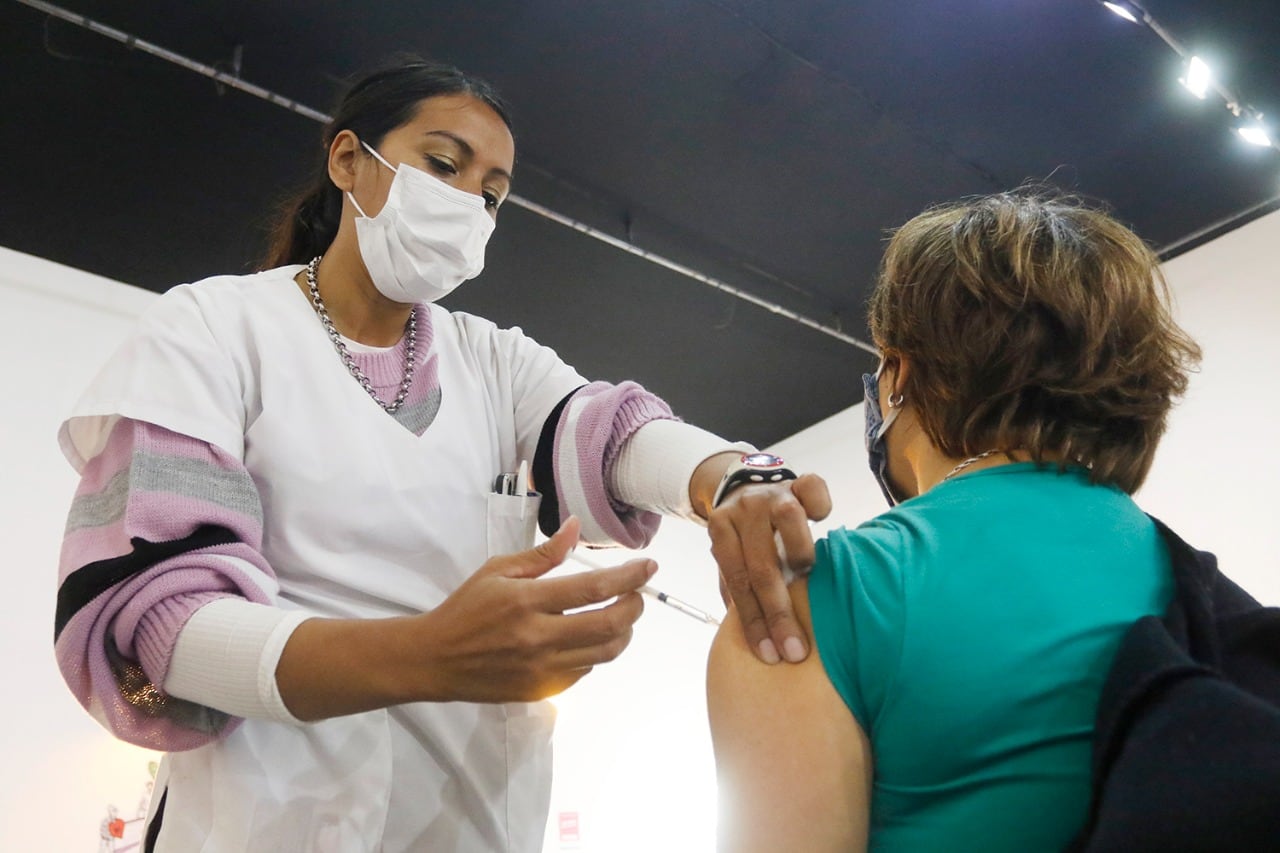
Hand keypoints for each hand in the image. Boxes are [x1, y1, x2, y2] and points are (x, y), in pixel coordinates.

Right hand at [411, 516, 655, 701]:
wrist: (435, 659)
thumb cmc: (465, 610)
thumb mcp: (498, 571)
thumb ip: (542, 554)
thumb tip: (575, 527)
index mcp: (527, 602)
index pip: (594, 589)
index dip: (629, 577)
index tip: (648, 567)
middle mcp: (538, 638)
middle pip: (610, 625)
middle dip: (635, 606)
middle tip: (637, 593)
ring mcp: (542, 668)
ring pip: (605, 653)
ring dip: (623, 632)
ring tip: (620, 615)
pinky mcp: (542, 689)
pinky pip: (585, 671)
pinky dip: (596, 652)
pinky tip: (588, 637)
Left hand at [706, 473, 831, 663]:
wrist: (748, 485)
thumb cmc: (744, 536)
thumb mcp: (731, 558)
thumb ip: (736, 589)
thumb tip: (751, 638)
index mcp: (721, 528)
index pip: (737, 580)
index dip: (753, 621)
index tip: (769, 654)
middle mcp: (744, 509)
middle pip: (761, 563)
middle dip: (778, 612)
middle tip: (795, 649)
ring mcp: (773, 492)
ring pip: (788, 519)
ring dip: (799, 554)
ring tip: (808, 580)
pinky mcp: (799, 480)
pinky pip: (813, 488)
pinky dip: (820, 506)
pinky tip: (822, 522)